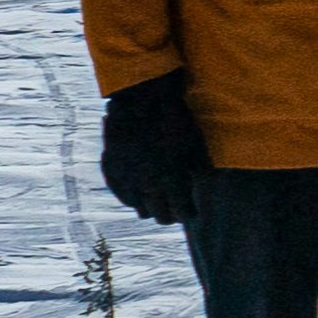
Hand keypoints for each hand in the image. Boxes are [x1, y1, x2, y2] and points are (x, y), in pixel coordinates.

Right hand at [98, 72, 206, 224]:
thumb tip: (205, 187)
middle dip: (171, 214)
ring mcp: (128, 179)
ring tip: (158, 200)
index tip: (191, 210)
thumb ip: (202, 171)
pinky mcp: (112, 169)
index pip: (181, 213)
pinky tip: (138, 192)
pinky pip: (121, 194)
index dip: (188, 213)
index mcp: (172, 181)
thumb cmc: (175, 121)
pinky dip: (130, 196)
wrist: (142, 100)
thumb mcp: (196, 145)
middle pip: (160, 216)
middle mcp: (148, 185)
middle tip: (175, 208)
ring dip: (150, 207)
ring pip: (139, 209)